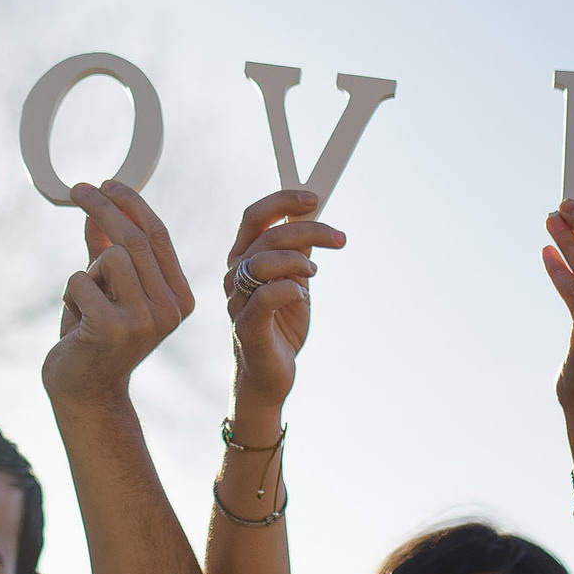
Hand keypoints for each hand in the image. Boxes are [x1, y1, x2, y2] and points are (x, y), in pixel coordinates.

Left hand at [44, 181, 197, 404]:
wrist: (85, 393)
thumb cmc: (95, 337)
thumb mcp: (107, 288)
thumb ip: (107, 248)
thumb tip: (99, 206)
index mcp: (179, 298)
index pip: (158, 235)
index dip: (130, 203)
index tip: (105, 182)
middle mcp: (171, 310)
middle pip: (134, 238)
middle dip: (103, 207)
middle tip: (78, 189)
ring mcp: (144, 321)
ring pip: (108, 258)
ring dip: (85, 274)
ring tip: (84, 304)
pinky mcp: (112, 329)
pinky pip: (80, 281)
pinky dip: (70, 294)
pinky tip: (76, 322)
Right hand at [223, 189, 344, 403]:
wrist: (270, 376)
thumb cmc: (280, 326)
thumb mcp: (295, 281)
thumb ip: (298, 253)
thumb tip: (313, 219)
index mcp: (243, 259)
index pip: (254, 217)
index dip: (282, 201)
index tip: (314, 197)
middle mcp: (234, 276)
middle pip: (267, 235)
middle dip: (308, 230)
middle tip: (338, 238)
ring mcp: (237, 301)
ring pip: (263, 261)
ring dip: (298, 261)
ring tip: (314, 275)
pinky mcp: (246, 327)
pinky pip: (265, 296)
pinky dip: (289, 289)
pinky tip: (302, 295)